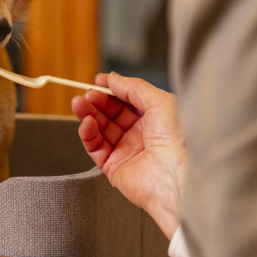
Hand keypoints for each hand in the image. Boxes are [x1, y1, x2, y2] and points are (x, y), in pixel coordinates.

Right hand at [71, 73, 187, 239]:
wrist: (174, 178)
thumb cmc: (177, 142)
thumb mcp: (161, 102)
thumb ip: (134, 87)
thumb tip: (112, 78)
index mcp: (155, 118)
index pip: (127, 100)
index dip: (112, 90)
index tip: (98, 81)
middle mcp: (140, 134)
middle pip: (111, 113)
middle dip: (97, 101)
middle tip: (87, 93)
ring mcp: (126, 150)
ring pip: (100, 128)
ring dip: (88, 114)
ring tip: (79, 103)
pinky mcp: (113, 167)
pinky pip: (95, 147)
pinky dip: (87, 133)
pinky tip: (86, 122)